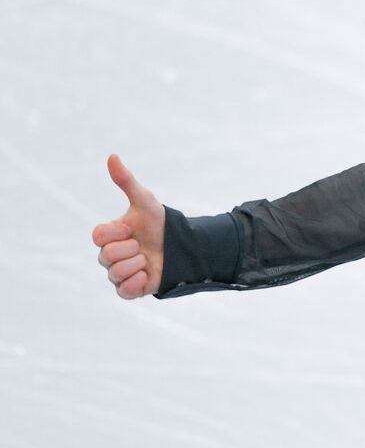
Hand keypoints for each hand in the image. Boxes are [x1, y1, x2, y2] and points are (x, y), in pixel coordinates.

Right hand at [91, 153, 165, 298]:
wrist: (183, 247)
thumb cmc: (160, 224)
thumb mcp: (145, 201)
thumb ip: (126, 181)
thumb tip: (112, 156)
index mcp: (109, 235)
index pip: (97, 236)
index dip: (117, 232)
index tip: (132, 228)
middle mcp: (109, 255)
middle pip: (106, 256)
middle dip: (131, 249)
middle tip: (143, 246)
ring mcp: (118, 273)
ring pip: (115, 273)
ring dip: (137, 264)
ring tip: (148, 259)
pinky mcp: (129, 289)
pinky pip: (124, 291)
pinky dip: (138, 283)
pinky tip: (149, 274)